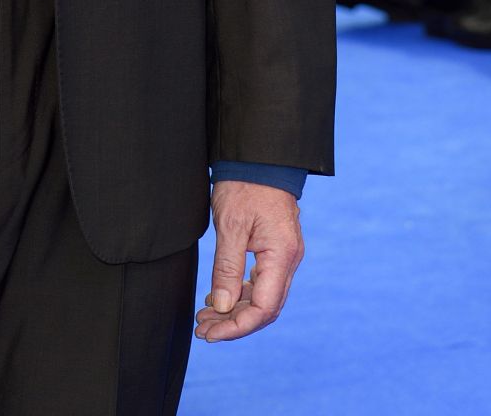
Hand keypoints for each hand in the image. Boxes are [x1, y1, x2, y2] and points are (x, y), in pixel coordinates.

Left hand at [195, 181, 303, 342]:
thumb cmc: (245, 185)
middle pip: (264, 308)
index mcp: (281, 256)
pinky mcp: (275, 249)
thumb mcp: (230, 224)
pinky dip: (239, 293)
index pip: (263, 308)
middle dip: (233, 323)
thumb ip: (227, 267)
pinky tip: (218, 297)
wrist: (258, 157)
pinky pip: (260, 282)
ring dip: (234, 311)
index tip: (210, 333)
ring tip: (205, 317)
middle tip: (202, 329)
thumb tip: (221, 306)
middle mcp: (288, 260)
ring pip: (262, 297)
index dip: (236, 326)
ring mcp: (284, 255)